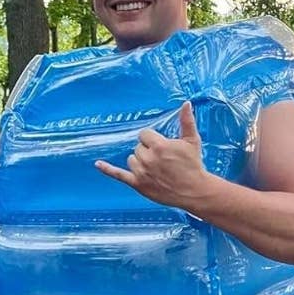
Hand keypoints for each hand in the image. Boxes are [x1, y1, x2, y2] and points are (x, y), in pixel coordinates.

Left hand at [94, 102, 212, 208]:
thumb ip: (187, 121)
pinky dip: (107, 169)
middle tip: (164, 161)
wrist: (195, 191)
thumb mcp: (192, 141)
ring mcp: (141, 172)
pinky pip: (118, 175)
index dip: (153, 140)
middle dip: (149, 151)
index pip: (144, 135)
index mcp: (159, 146)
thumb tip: (186, 103)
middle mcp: (148, 158)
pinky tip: (98, 164)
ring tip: (157, 169)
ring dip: (141, 162)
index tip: (164, 148)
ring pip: (132, 159)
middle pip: (138, 147)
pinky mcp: (138, 184)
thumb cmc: (194, 165)